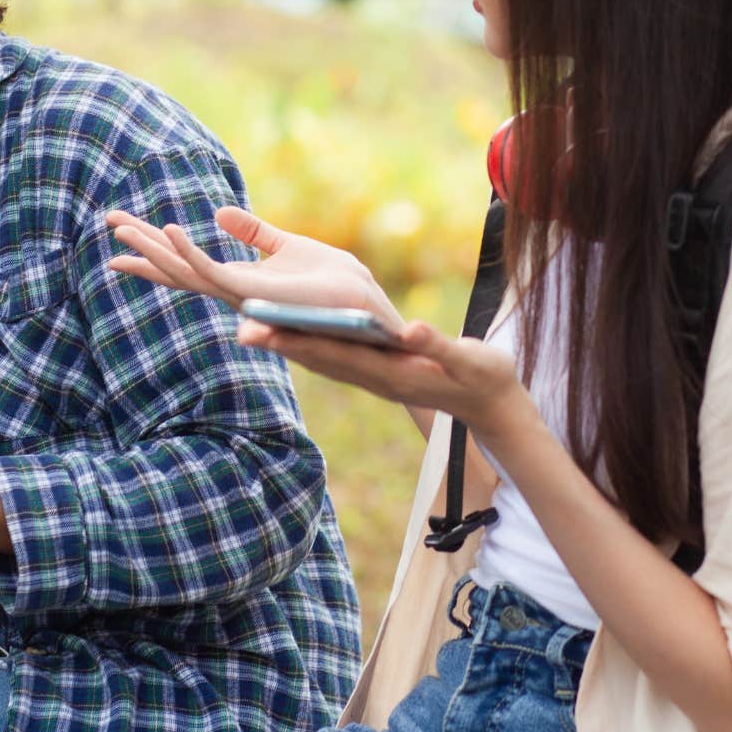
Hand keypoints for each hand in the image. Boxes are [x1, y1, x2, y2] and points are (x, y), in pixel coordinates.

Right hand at [106, 207, 401, 327]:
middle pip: (176, 267)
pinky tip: (169, 230)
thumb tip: (219, 213)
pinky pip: (212, 273)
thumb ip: (255, 233)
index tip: (121, 228)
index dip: (153, 246)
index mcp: (239, 281)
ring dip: (154, 247)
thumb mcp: (290, 247)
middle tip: (105, 220)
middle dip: (141, 246)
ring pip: (185, 271)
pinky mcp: (255, 295)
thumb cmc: (337, 288)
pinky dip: (188, 252)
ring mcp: (240, 297)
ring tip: (122, 224)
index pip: (187, 263)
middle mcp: (234, 293)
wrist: (366, 316)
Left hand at [239, 318, 541, 443]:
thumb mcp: (468, 361)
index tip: (265, 331)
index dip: (298, 342)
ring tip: (252, 325)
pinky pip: (336, 357)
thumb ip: (439, 346)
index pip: (335, 355)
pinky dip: (310, 343)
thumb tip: (411, 330)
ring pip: (322, 358)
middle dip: (280, 342)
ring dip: (288, 343)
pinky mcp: (378, 371)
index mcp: (392, 373)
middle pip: (318, 357)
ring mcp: (374, 376)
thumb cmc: (483, 379)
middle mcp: (375, 377)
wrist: (491, 405)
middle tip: (240, 328)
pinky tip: (292, 329)